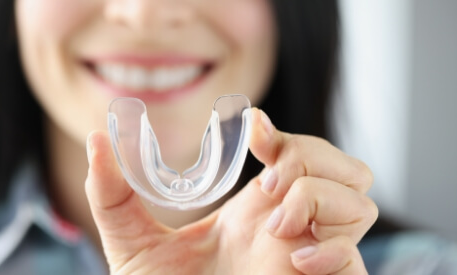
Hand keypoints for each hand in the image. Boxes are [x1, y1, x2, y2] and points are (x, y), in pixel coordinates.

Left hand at [85, 108, 376, 273]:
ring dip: (319, 198)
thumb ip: (114, 195)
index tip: (254, 128)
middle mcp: (291, 228)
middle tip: (268, 180)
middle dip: (312, 157)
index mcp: (255, 212)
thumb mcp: (134, 246)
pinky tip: (293, 260)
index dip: (284, 133)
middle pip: (345, 168)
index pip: (297, 153)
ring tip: (274, 223)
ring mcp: (312, 258)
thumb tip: (96, 139)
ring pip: (360, 202)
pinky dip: (332, 250)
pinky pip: (355, 258)